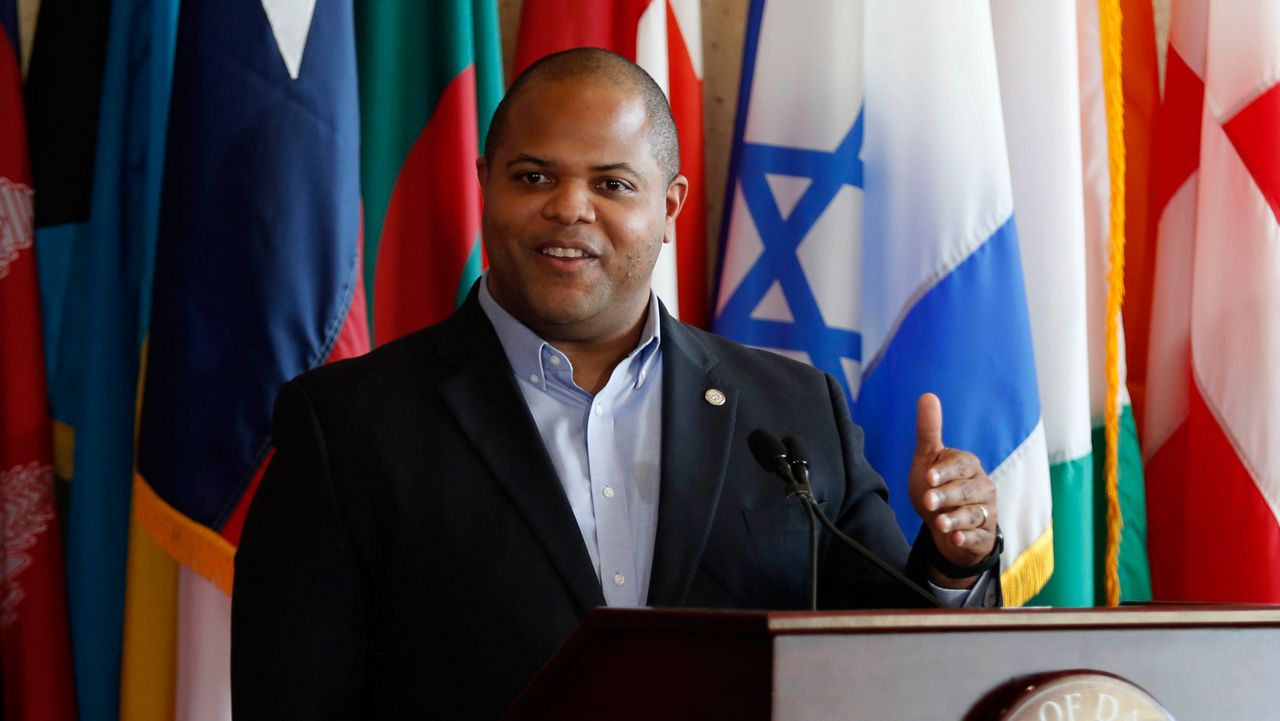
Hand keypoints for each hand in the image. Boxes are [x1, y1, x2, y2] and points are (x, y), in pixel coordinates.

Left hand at [908, 392, 998, 587]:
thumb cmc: (936, 487)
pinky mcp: (984, 534)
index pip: (960, 466)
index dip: (944, 472)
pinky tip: (956, 538)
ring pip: (974, 514)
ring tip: (941, 524)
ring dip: (957, 519)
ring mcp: (986, 511)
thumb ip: (929, 431)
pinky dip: (967, 538)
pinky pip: (978, 536)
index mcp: (968, 466)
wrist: (944, 525)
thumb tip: (927, 395)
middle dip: (947, 496)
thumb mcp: (928, 459)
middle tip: (928, 502)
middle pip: (966, 491)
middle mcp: (982, 486)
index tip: (928, 477)